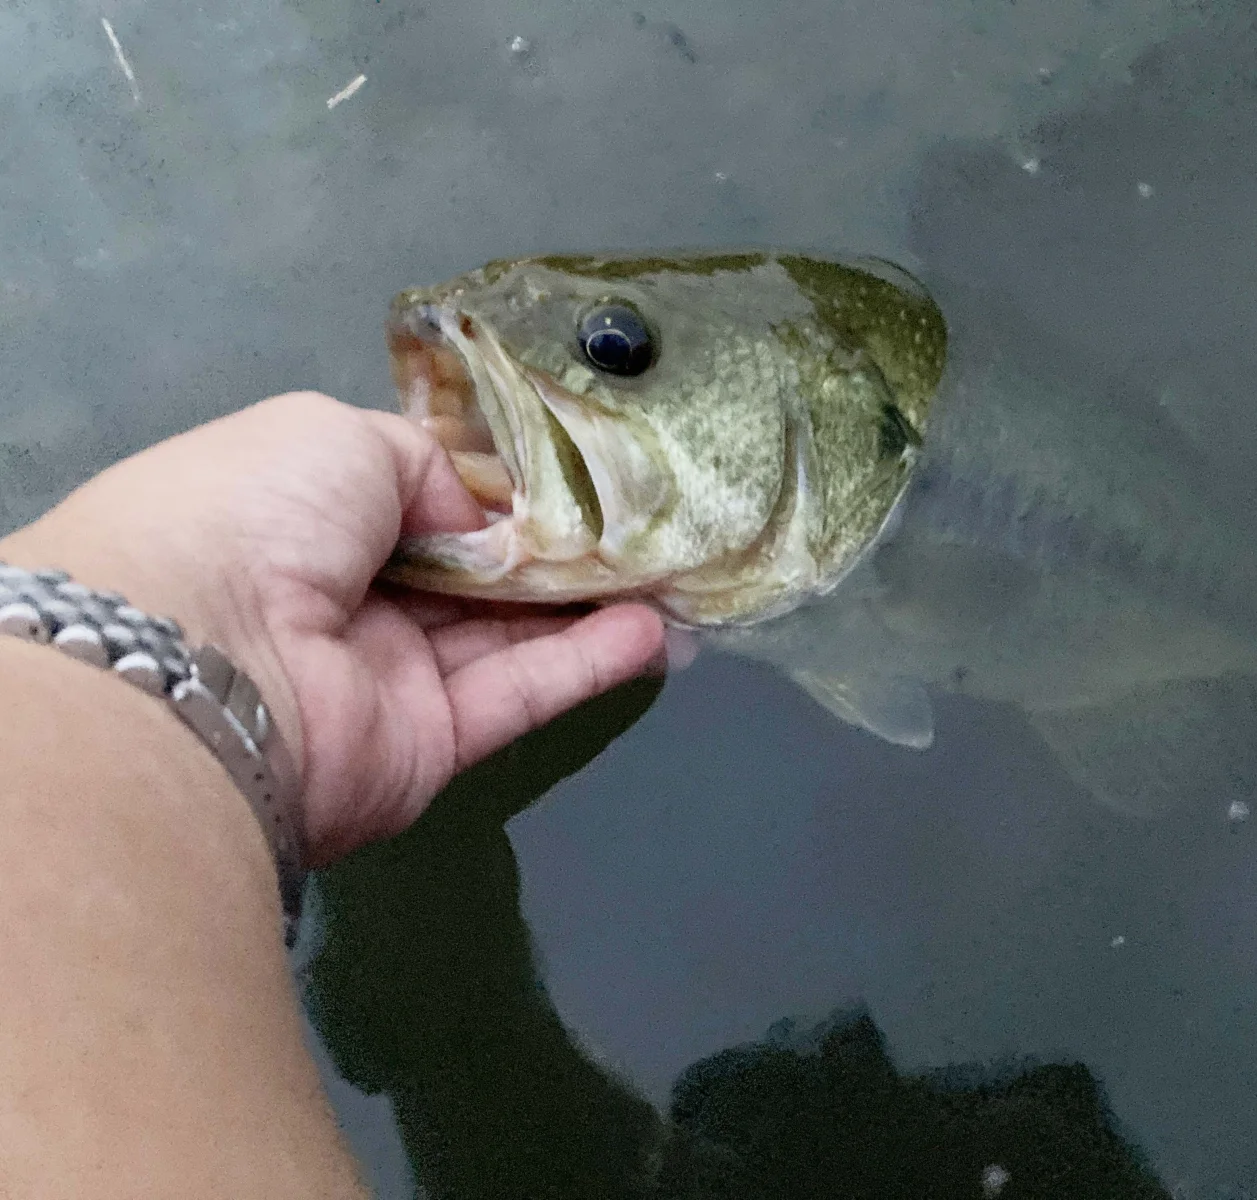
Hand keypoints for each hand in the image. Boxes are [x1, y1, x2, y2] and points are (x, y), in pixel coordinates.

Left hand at [0, 392, 664, 863]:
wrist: (202, 662)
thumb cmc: (254, 515)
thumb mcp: (336, 436)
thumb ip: (424, 465)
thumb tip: (471, 517)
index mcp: (299, 517)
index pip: (410, 500)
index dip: (487, 489)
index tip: (570, 472)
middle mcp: (342, 599)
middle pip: (466, 571)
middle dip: (550, 546)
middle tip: (642, 522)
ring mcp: (385, 679)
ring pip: (504, 634)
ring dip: (586, 603)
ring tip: (669, 571)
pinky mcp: (427, 747)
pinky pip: (518, 694)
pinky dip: (586, 665)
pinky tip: (652, 632)